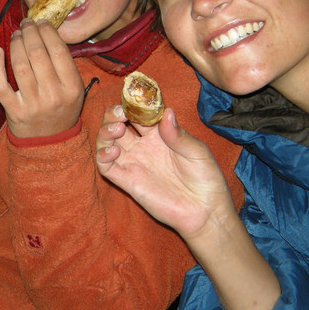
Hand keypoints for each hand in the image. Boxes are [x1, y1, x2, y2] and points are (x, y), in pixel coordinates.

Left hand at [0, 19, 84, 137]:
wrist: (49, 142)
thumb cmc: (61, 109)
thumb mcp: (74, 90)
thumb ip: (65, 65)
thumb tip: (46, 32)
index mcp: (72, 88)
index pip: (58, 51)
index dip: (47, 31)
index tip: (41, 22)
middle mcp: (53, 96)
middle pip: (37, 54)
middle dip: (30, 33)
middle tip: (26, 24)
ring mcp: (32, 104)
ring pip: (19, 65)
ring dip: (15, 44)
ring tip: (16, 35)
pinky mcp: (13, 111)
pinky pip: (0, 84)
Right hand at [97, 105, 278, 309]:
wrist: (204, 210)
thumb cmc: (206, 179)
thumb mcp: (197, 152)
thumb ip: (179, 135)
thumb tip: (166, 112)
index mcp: (160, 135)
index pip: (139, 113)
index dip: (134, 104)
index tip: (134, 98)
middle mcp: (143, 146)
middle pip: (118, 124)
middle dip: (114, 114)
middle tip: (120, 114)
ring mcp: (134, 163)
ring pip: (108, 141)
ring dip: (105, 132)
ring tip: (116, 129)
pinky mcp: (128, 181)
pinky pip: (106, 167)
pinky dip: (102, 156)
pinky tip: (113, 151)